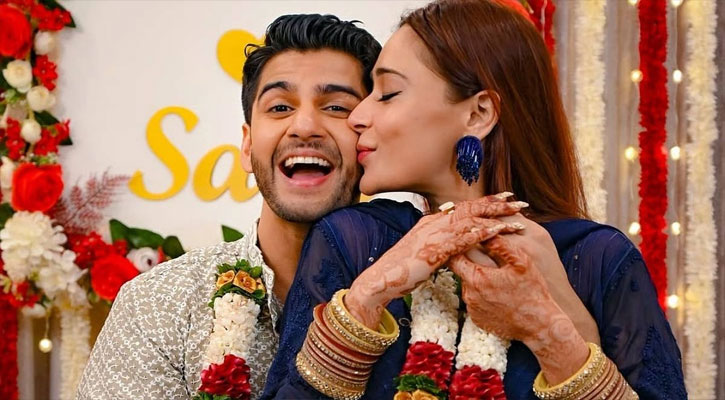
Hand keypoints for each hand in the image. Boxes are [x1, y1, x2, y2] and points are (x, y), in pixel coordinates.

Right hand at [345, 193, 526, 328]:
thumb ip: (439, 246)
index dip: (485, 202)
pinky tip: (498, 231)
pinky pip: (462, 238)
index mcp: (431, 222)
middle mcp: (434, 223)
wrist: (380, 280)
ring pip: (471, 220)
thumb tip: (455, 246)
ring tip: (518, 214)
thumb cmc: (401, 271)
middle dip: (496, 204)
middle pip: (470, 208)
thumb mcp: (424, 253)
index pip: (463, 208)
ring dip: (496, 216)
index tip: (505, 198)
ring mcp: (433, 234)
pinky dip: (482, 233)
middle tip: (519, 201)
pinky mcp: (434, 249)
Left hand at [449, 235, 588, 383]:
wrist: (540, 326)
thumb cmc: (533, 292)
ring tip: (494, 275)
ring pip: (467, 285)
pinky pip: (473, 301)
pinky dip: (481, 294)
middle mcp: (470, 295)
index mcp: (477, 278)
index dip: (459, 246)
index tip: (466, 240)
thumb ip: (500, 245)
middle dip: (467, 260)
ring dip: (476, 278)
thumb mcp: (521, 263)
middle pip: (459, 271)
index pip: (454, 257)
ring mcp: (472, 309)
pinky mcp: (477, 319)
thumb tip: (483, 232)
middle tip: (480, 253)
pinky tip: (497, 292)